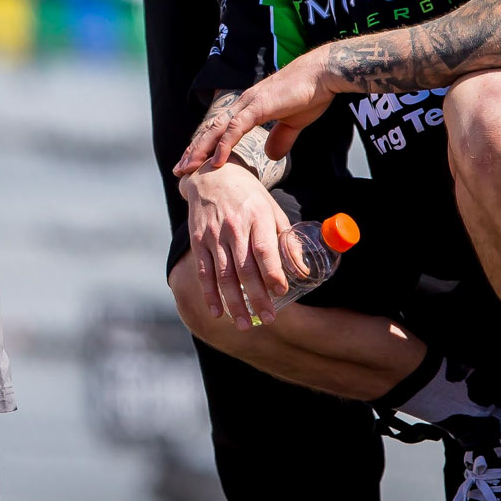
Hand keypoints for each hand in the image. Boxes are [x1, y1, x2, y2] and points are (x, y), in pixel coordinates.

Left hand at [175, 49, 338, 174]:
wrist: (323, 73)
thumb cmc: (310, 93)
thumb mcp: (294, 123)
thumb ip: (281, 138)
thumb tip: (271, 156)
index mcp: (249, 107)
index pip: (220, 129)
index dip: (205, 146)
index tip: (193, 163)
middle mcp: (243, 104)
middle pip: (211, 130)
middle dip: (194, 150)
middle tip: (179, 170)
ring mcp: (249, 103)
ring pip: (217, 130)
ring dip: (201, 150)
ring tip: (188, 168)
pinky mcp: (259, 106)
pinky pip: (236, 128)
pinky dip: (224, 145)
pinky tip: (216, 161)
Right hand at [180, 159, 307, 326]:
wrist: (212, 176)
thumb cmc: (248, 197)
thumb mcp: (272, 210)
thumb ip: (286, 239)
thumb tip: (302, 270)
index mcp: (257, 217)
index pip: (264, 249)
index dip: (272, 273)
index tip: (281, 293)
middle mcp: (234, 226)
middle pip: (245, 268)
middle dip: (257, 297)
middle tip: (268, 319)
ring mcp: (213, 234)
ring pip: (224, 275)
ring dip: (235, 303)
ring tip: (245, 324)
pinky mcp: (198, 240)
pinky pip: (203, 272)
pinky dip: (209, 294)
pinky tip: (218, 312)